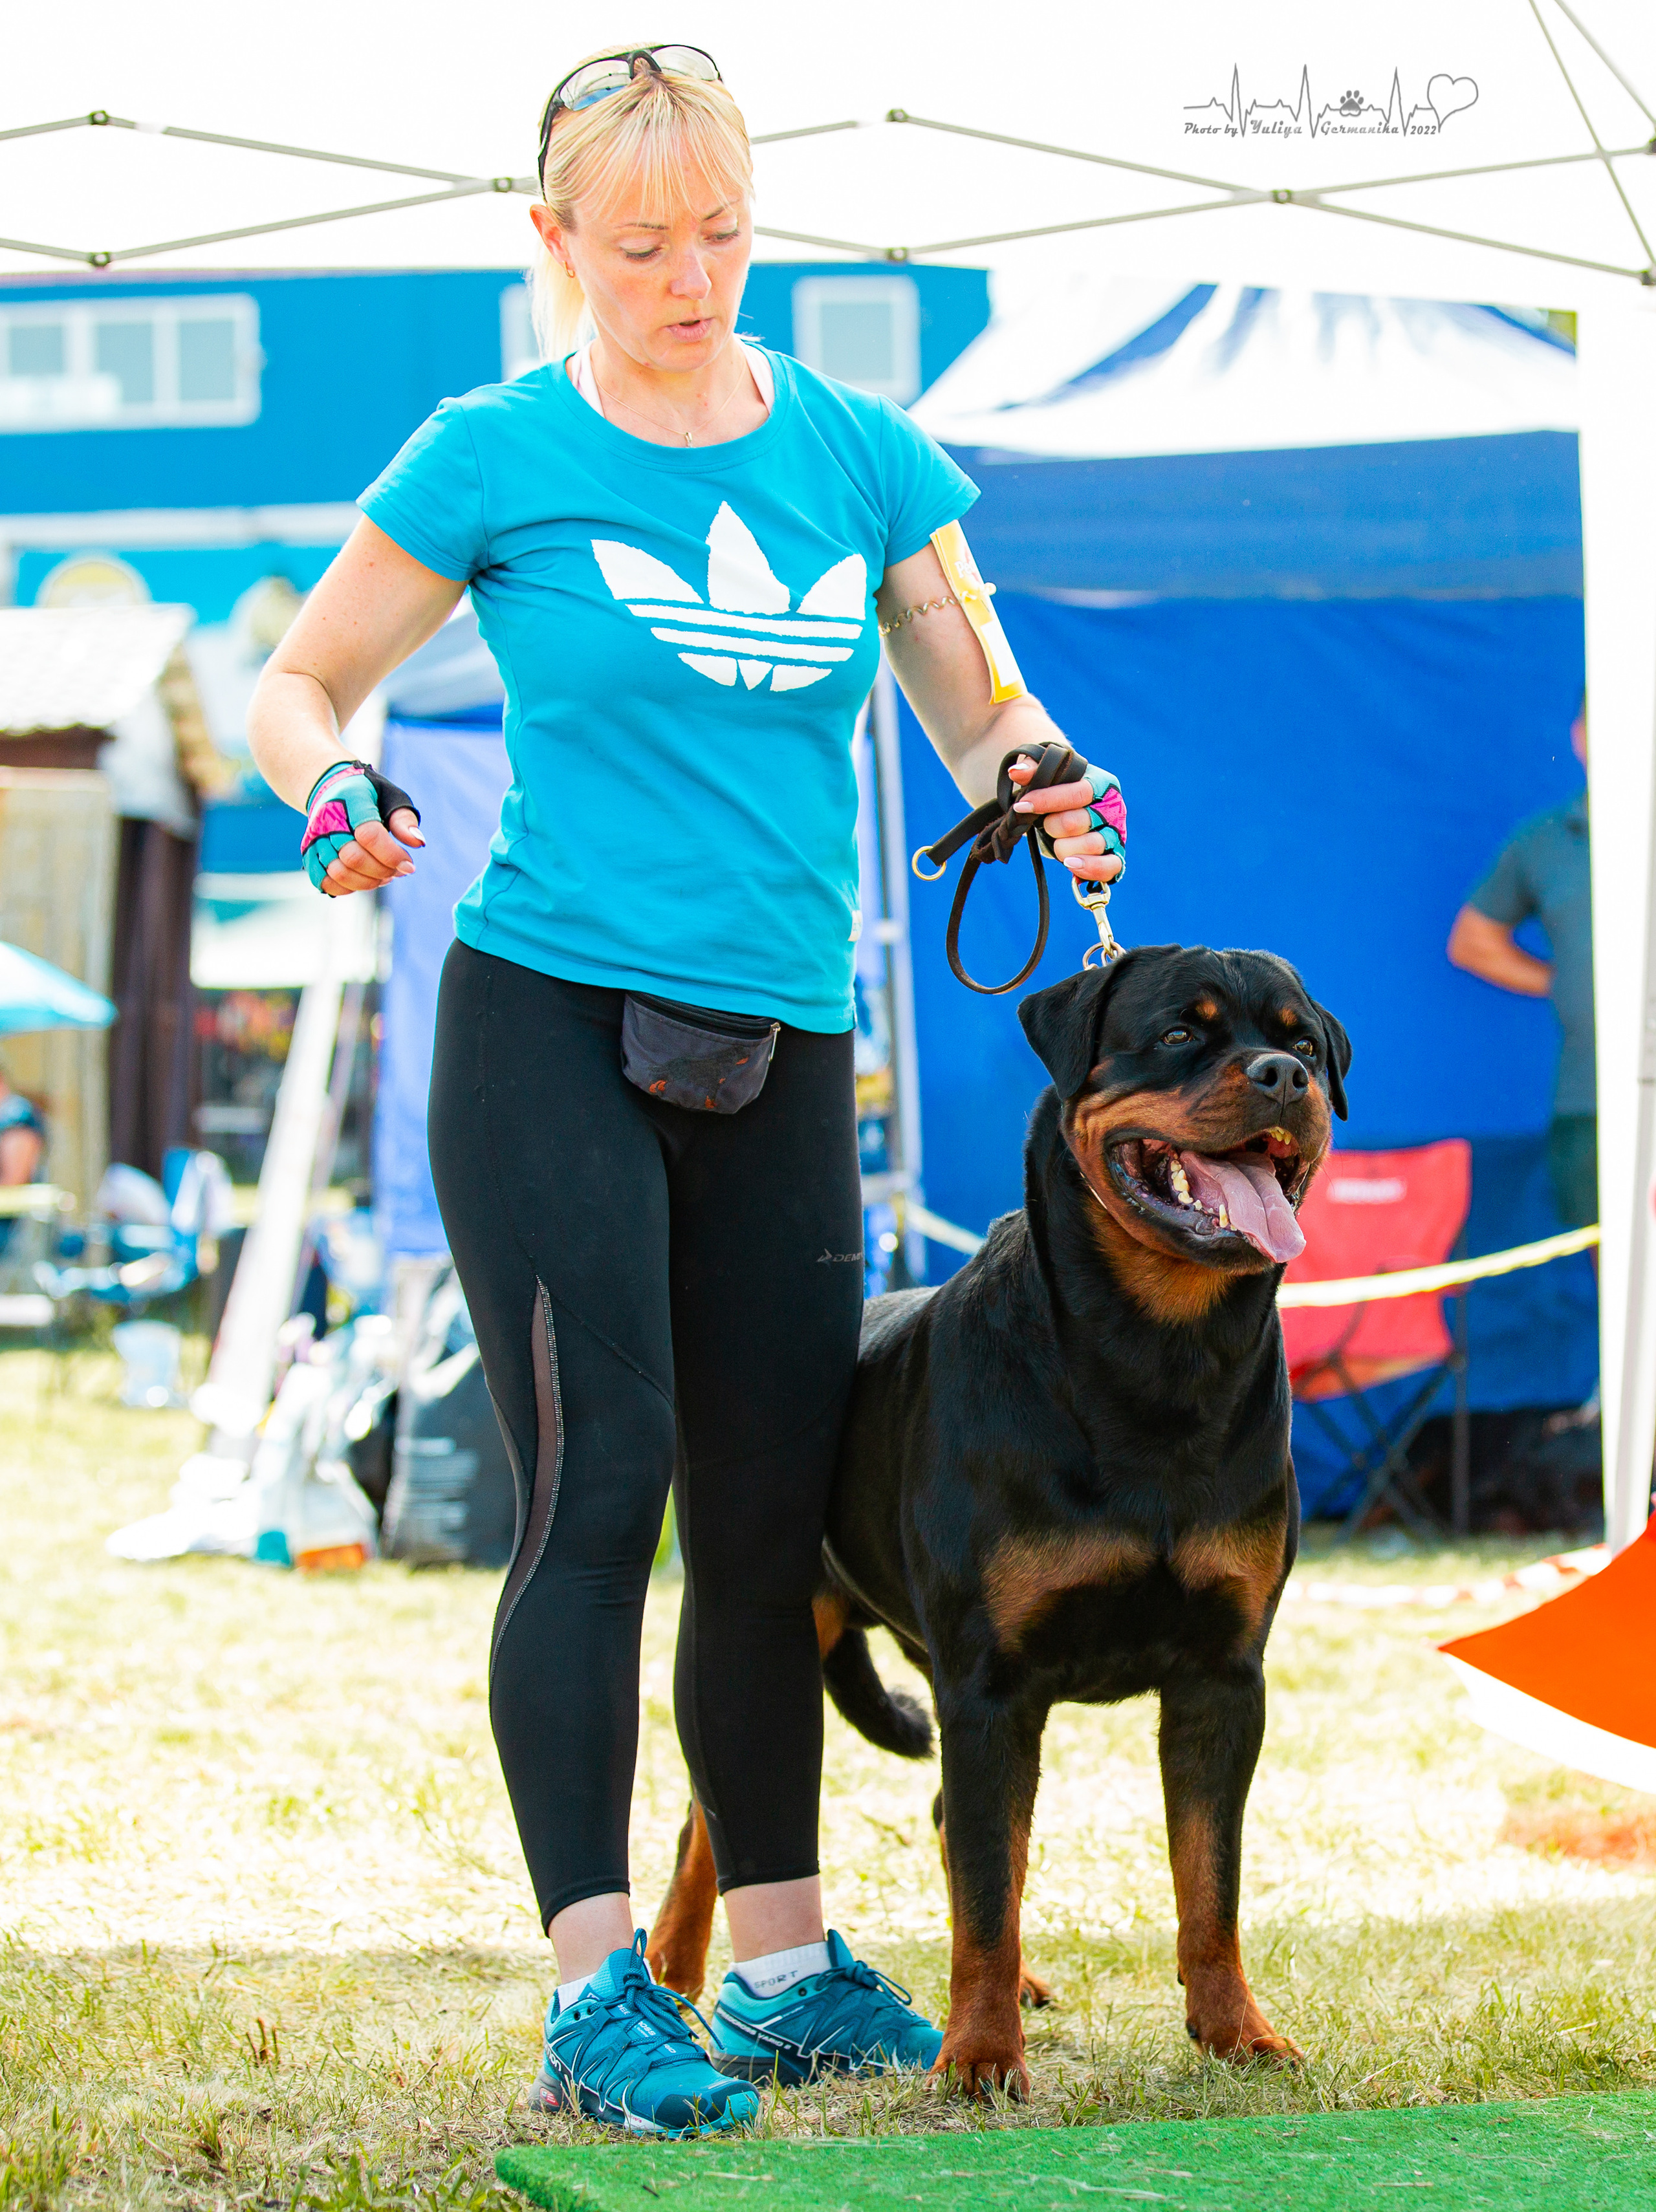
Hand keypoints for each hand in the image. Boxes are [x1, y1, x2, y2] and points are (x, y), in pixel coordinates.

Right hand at [301, 763, 424, 896]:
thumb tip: (417, 842)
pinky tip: (364, 880)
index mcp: (351, 800)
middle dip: (382, 871)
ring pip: (339, 873)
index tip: (410, 865)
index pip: (369, 836)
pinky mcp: (309, 853)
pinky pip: (324, 881)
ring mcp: (315, 838)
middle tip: (398, 870)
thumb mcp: (391, 798)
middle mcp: (327, 820)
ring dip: (367, 882)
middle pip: (353, 858)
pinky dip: (347, 888)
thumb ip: (404, 820)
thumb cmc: (368, 796)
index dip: (391, 855)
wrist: (331, 788)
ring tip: (384, 876)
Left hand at [1007, 755, 1123, 883]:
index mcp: (1100, 783)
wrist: (1072, 815)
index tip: (1022, 806)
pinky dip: (1091, 867)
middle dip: (1052, 826)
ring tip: (1057, 843)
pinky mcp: (1116, 856)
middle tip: (1046, 825)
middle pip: (1077, 822)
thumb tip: (1016, 772)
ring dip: (1064, 848)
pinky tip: (1071, 865)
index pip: (1078, 792)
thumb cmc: (1059, 795)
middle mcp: (1113, 807)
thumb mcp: (1048, 779)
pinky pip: (1110, 866)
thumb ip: (1034, 770)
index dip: (1048, 800)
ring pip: (1091, 845)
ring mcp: (1116, 833)